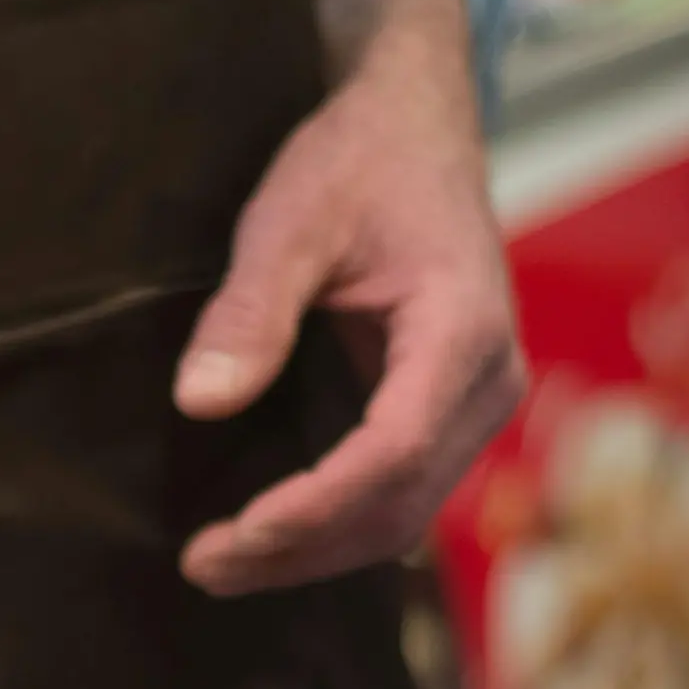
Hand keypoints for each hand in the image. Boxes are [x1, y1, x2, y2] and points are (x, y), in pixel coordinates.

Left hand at [175, 0, 523, 594]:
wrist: (416, 121)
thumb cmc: (358, 159)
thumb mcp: (289, 218)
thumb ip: (250, 311)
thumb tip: (199, 402)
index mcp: (462, 331)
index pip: (393, 452)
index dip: (314, 506)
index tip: (236, 533)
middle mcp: (489, 380)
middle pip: (400, 504)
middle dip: (302, 549)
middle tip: (204, 566)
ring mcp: (479, 401)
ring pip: (404, 512)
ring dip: (315, 550)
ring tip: (221, 564)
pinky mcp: (453, 409)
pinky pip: (402, 489)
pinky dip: (335, 520)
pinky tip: (266, 532)